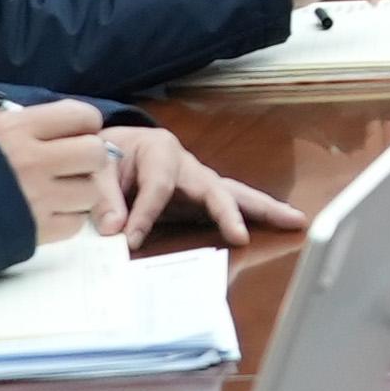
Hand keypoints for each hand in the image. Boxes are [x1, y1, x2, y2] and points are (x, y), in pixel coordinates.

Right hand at [0, 100, 118, 243]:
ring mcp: (39, 196)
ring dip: (79, 193)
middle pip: (94, 152)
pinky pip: (74, 223)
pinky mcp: (37, 230)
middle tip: (71, 167)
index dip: (84, 125)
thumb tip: (56, 126)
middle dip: (88, 159)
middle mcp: (35, 159)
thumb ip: (24, 127)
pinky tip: (46, 216)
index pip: (81, 115)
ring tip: (56, 194)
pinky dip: (67, 221)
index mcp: (20, 128)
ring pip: (90, 190)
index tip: (75, 134)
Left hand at [105, 128, 307, 249]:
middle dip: (230, 211)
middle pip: (215, 187)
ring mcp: (199, 182)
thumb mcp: (94, 171)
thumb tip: (115, 231)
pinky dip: (255, 216)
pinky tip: (282, 224)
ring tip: (295, 220)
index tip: (130, 241)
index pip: (158, 186)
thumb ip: (103, 197)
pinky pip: (230, 206)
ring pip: (234, 195)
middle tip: (241, 236)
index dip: (145, 215)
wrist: (111, 150)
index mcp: (160, 150)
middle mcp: (188, 165)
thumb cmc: (105, 157)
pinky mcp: (202, 199)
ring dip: (264, 210)